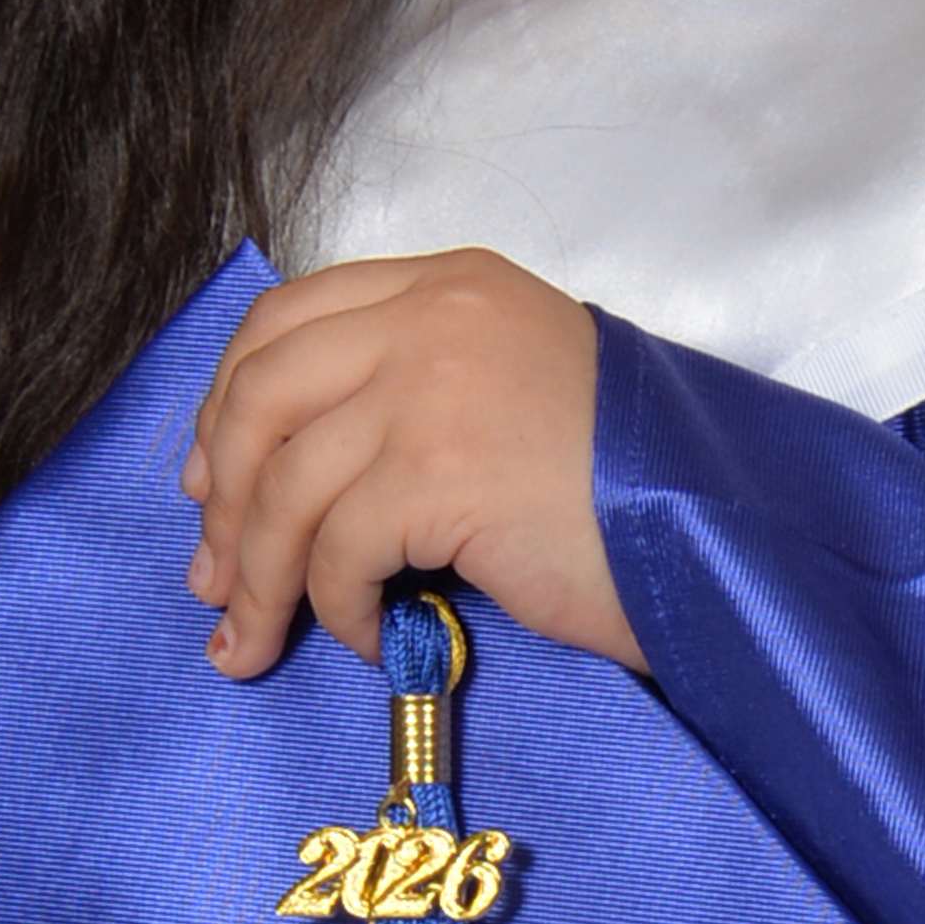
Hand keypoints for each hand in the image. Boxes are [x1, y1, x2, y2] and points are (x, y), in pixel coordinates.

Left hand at [179, 247, 646, 678]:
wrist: (714, 517)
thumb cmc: (619, 472)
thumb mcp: (510, 384)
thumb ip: (414, 385)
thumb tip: (283, 472)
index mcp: (448, 282)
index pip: (287, 314)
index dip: (227, 402)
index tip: (210, 481)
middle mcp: (432, 314)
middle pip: (260, 390)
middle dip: (221, 496)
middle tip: (215, 577)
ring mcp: (433, 385)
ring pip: (282, 482)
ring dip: (257, 578)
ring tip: (254, 641)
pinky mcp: (440, 470)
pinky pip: (335, 550)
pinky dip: (332, 608)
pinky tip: (368, 639)